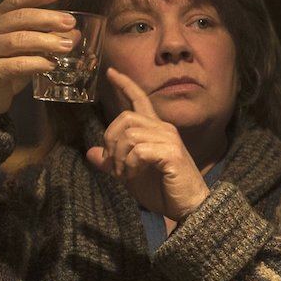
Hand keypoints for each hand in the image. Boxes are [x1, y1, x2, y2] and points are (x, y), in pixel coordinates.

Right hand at [0, 0, 76, 118]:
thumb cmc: (6, 66)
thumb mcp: (26, 48)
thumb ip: (46, 37)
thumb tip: (75, 32)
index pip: (15, 0)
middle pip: (19, 18)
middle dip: (47, 18)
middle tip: (70, 22)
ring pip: (18, 40)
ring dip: (45, 41)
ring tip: (66, 45)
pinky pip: (15, 65)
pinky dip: (36, 63)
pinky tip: (51, 64)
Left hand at [85, 68, 210, 220]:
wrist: (189, 208)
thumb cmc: (164, 191)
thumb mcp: (130, 176)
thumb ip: (113, 162)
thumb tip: (91, 153)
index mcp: (156, 130)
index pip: (140, 100)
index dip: (125, 85)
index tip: (111, 72)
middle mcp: (164, 129)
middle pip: (125, 118)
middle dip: (111, 142)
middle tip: (114, 166)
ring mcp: (169, 140)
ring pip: (129, 135)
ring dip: (119, 158)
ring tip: (125, 174)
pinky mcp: (171, 153)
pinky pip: (138, 150)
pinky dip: (129, 165)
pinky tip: (134, 175)